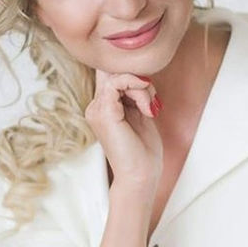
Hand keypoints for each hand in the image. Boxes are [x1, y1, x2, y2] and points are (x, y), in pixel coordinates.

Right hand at [85, 69, 163, 189]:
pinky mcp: (104, 112)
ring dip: (141, 87)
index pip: (111, 74)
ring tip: (149, 107)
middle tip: (152, 98)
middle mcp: (95, 107)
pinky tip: (147, 109)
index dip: (132, 75)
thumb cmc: (143, 150)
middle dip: (137, 79)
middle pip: (113, 71)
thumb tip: (140, 73)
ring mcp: (96, 109)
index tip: (149, 92)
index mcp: (102, 107)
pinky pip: (117, 83)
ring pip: (117, 76)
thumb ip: (135, 93)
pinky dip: (138, 90)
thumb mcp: (140, 113)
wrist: (141, 175)